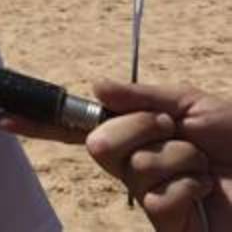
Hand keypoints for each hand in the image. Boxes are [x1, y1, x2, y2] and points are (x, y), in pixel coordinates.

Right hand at [84, 82, 231, 231]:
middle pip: (102, 145)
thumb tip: (96, 85)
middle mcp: (137, 165)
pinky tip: (205, 193)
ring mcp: (150, 195)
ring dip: (181, 159)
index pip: (98, 126)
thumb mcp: (192, 106)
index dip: (116, 120)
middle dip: (142, 129)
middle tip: (173, 131)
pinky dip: (188, 187)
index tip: (157, 119)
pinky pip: (157, 200)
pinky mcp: (165, 222)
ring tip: (204, 166)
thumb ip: (143, 96)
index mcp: (139, 137)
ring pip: (137, 167)